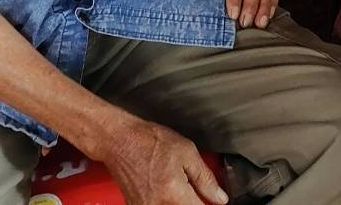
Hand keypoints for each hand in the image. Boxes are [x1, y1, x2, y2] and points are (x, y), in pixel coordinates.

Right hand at [96, 114, 226, 204]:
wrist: (121, 141)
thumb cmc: (151, 141)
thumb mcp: (186, 151)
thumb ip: (205, 178)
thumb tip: (220, 198)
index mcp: (172, 191)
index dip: (210, 204)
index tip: (215, 200)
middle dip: (193, 202)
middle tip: (193, 189)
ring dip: (180, 201)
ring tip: (176, 184)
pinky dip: (168, 202)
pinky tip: (167, 188)